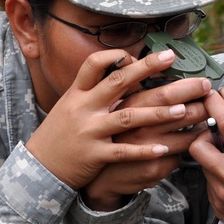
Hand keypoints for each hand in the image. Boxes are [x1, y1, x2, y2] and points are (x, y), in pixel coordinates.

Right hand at [26, 49, 187, 191]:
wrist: (40, 168)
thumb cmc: (59, 136)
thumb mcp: (69, 107)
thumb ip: (92, 92)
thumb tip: (122, 75)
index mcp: (77, 94)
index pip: (94, 64)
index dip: (116, 56)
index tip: (138, 55)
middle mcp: (83, 108)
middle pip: (117, 82)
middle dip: (146, 68)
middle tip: (171, 57)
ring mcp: (89, 131)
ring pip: (127, 117)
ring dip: (157, 113)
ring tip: (183, 110)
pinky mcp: (94, 155)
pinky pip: (124, 152)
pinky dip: (144, 150)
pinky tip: (164, 148)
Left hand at [188, 88, 223, 223]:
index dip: (214, 104)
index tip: (210, 95)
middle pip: (198, 144)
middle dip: (203, 136)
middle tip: (216, 136)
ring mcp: (223, 193)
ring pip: (201, 164)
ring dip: (211, 156)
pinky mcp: (216, 205)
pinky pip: (207, 182)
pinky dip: (216, 176)